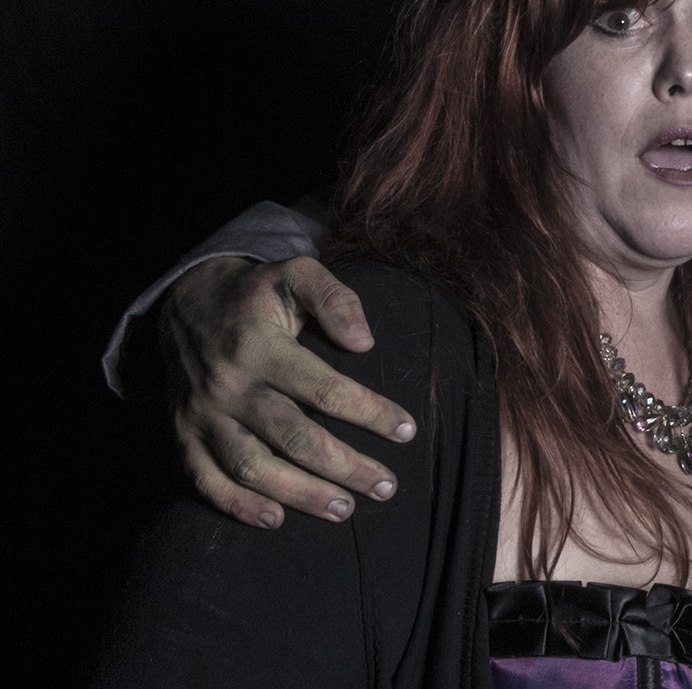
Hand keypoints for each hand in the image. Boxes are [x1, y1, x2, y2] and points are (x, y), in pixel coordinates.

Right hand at [161, 256, 416, 528]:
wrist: (185, 304)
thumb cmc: (257, 293)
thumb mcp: (297, 273)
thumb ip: (335, 299)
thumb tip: (364, 342)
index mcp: (260, 346)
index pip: (324, 389)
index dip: (369, 412)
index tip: (406, 431)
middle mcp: (228, 386)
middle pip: (294, 438)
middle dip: (345, 467)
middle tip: (386, 486)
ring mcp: (201, 415)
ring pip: (252, 467)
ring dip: (301, 494)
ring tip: (345, 510)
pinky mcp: (183, 435)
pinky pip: (206, 480)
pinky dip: (238, 506)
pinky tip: (276, 518)